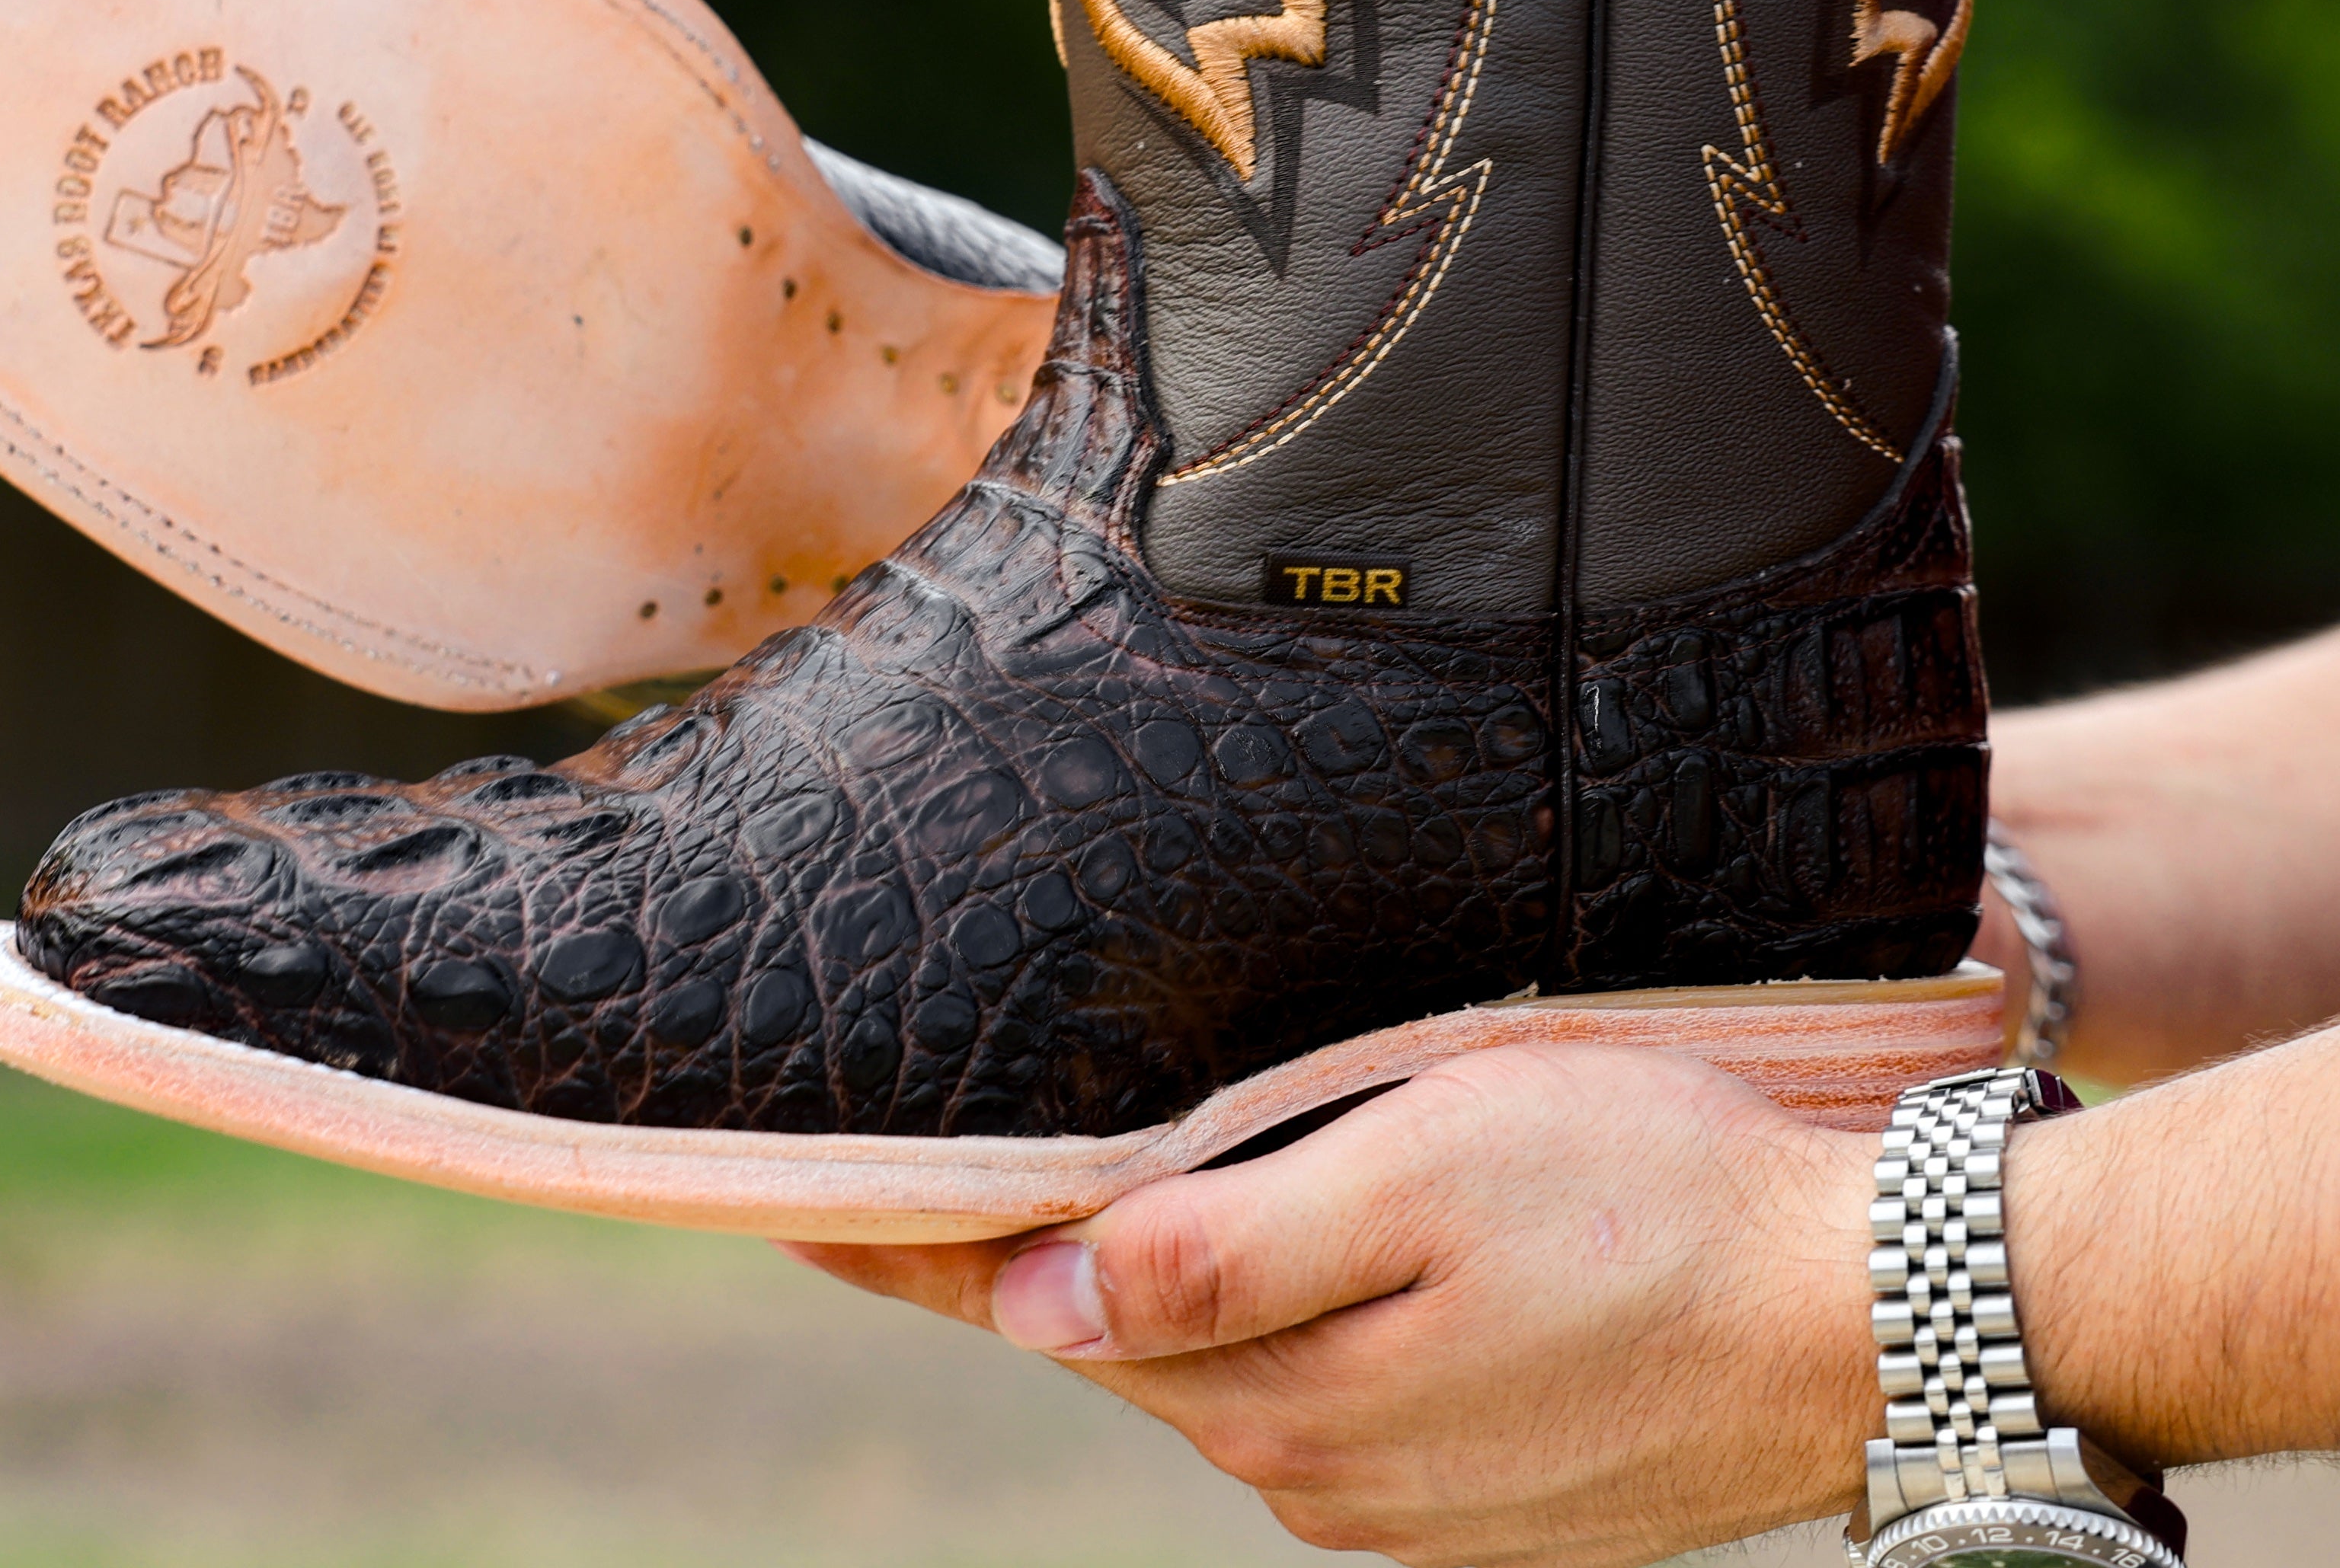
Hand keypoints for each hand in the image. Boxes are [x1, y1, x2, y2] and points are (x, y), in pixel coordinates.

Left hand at [789, 1046, 1881, 1567]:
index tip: (777, 1183)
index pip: (1033, 1304)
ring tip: (1037, 1186)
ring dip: (1125, 1286)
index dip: (905, 1240)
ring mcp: (1394, 1491)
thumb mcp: (1421, 1176)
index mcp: (1276, 1392)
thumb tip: (1037, 1295)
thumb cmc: (1644, 1197)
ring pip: (1206, 1367)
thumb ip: (1222, 1251)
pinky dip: (1241, 1324)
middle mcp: (1313, 1467)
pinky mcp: (1467, 1486)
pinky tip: (1231, 1258)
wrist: (1865, 1316)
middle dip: (1001, 1252)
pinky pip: (1305, 1394)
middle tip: (889, 1149)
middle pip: (1108, 1337)